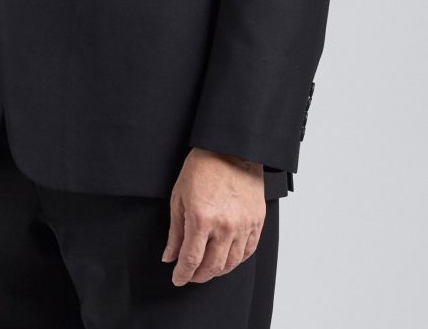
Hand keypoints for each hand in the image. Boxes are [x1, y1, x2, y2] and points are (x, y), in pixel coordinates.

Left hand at [162, 148, 265, 284]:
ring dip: (217, 271)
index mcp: (201, 218)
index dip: (182, 274)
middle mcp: (224, 225)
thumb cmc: (203, 167)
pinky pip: (248, 251)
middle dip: (198, 276)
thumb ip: (175, 231)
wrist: (230, 148)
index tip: (178, 279)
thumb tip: (170, 256)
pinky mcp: (257, 221)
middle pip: (212, 267)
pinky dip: (236, 260)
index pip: (191, 259)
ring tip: (208, 267)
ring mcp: (243, 224)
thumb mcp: (179, 196)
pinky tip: (227, 257)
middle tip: (191, 274)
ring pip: (231, 263)